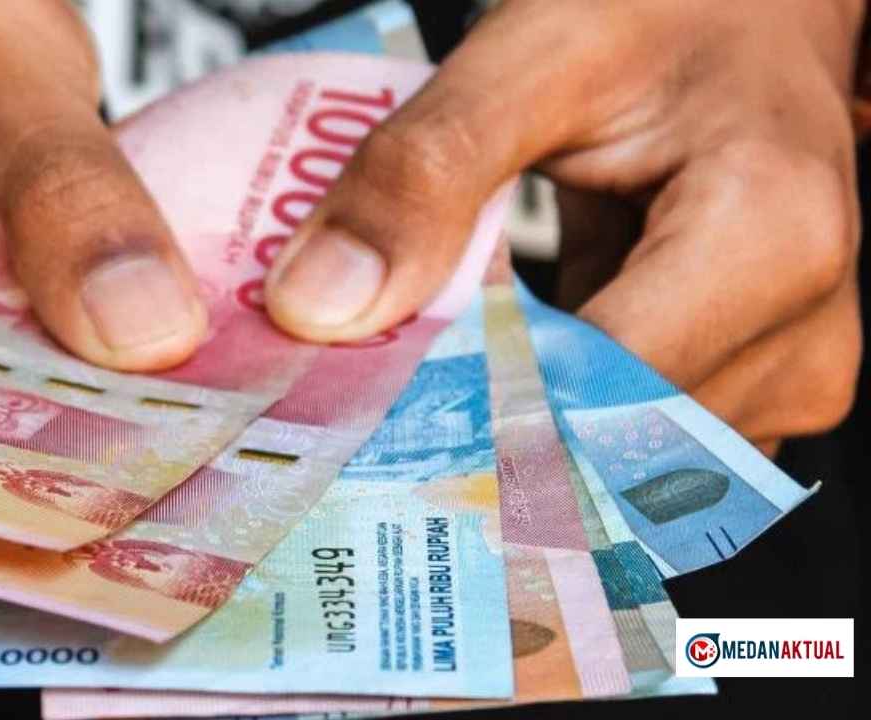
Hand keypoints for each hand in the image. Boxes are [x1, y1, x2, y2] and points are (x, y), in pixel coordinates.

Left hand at [263, 0, 864, 450]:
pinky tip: (495, 356)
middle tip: (368, 386)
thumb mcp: (534, 57)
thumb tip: (322, 305)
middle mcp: (795, 331)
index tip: (353, 406)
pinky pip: (624, 434)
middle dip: (467, 421)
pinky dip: (546, 403)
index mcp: (769, 241)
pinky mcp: (743, 382)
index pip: (590, 399)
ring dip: (504, 418)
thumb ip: (424, 171)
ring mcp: (777, 369)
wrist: (751, 13)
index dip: (458, 412)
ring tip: (433, 358)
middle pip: (596, 441)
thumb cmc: (672, 13)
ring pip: (603, 455)